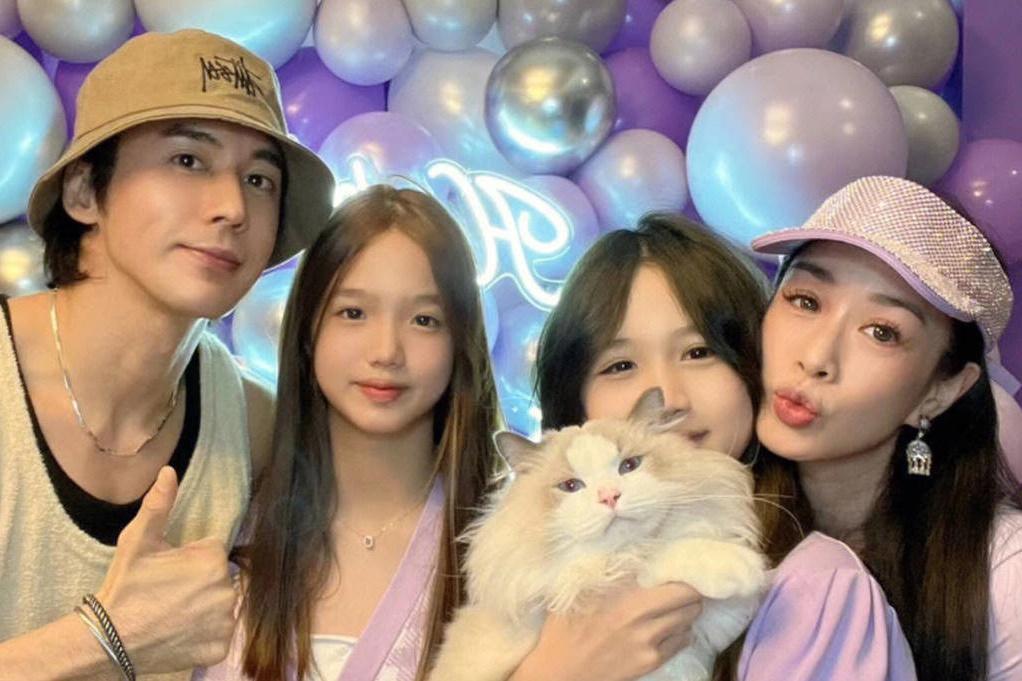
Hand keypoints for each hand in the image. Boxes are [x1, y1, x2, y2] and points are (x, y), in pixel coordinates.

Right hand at [93, 467, 236, 671]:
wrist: (109, 639)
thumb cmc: (125, 587)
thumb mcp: (138, 540)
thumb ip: (159, 505)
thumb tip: (169, 471)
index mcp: (213, 561)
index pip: (214, 551)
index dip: (192, 558)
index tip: (171, 570)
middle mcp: (227, 591)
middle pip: (221, 579)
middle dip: (201, 582)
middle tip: (170, 593)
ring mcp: (224, 623)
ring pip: (222, 606)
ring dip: (206, 608)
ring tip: (174, 612)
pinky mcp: (218, 650)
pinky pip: (219, 635)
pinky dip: (205, 635)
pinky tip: (181, 632)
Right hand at [511, 582, 702, 680]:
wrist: (562, 670)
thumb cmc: (566, 624)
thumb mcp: (580, 586)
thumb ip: (609, 567)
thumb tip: (637, 548)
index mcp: (623, 590)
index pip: (672, 575)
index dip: (681, 569)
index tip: (681, 565)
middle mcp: (640, 613)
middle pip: (689, 597)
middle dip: (689, 590)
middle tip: (681, 587)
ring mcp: (648, 639)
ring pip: (689, 619)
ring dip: (685, 611)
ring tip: (671, 608)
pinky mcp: (651, 660)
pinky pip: (683, 640)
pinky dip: (680, 632)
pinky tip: (664, 629)